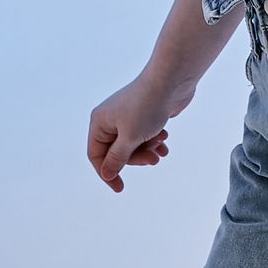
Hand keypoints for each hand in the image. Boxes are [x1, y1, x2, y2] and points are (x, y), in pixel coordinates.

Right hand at [87, 70, 197, 192]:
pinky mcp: (144, 114)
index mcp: (100, 122)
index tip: (120, 188)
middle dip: (136, 158)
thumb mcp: (129, 138)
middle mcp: (111, 118)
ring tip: (161, 145)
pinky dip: (153, 141)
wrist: (171, 80)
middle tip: (153, 160)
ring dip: (147, 149)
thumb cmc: (147, 107)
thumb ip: (117, 159)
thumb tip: (106, 173)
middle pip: (117, 152)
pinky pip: (144, 135)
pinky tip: (165, 141)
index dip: (107, 173)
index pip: (95, 155)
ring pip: (133, 144)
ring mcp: (128, 116)